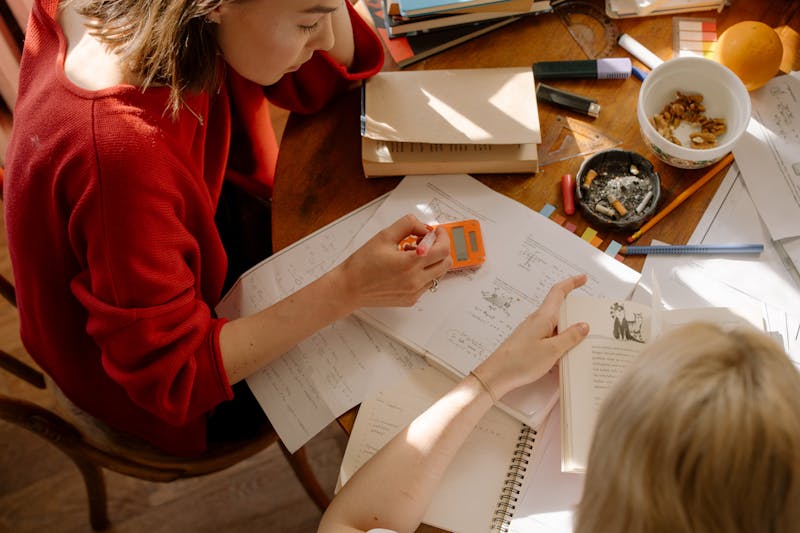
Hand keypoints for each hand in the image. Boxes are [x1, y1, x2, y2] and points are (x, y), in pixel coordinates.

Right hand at [334, 214, 451, 307]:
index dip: (443, 237)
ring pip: (439, 274)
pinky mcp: (411, 299)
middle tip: (427, 242)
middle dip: (440, 249)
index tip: (437, 232)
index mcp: (410, 263)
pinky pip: (427, 284)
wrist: (350, 288)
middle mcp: (415, 280)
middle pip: (446, 263)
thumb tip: (423, 227)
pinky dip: (424, 273)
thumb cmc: (362, 264)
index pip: (442, 249)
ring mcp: (414, 292)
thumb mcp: (384, 236)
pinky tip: (407, 268)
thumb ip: (407, 225)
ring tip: (413, 255)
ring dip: (432, 261)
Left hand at [473, 275, 588, 399]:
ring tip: (585, 342)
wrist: (497, 375)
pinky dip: (560, 343)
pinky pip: (549, 338)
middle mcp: (537, 321)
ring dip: (569, 331)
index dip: (572, 283)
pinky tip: (567, 356)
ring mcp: (532, 332)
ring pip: (555, 326)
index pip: (558, 292)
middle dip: (576, 312)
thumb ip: (570, 337)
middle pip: (559, 309)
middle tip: (593, 318)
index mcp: (543, 317)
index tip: (584, 278)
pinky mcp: (529, 343)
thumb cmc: (522, 361)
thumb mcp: (552, 350)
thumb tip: (584, 325)